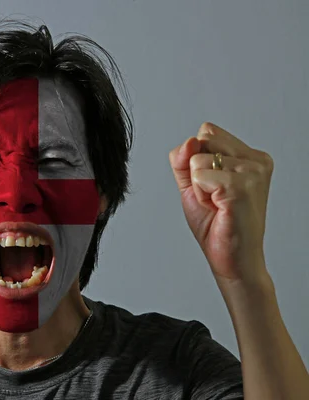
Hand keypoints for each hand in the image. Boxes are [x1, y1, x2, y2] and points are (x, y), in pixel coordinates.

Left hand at [168, 122, 273, 282]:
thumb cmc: (216, 223)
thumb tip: (190, 141)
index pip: (206, 132)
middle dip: (197, 171)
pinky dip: (200, 194)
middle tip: (214, 197)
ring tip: (218, 204)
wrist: (232, 258)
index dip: (197, 161)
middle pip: (202, 139)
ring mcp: (252, 172)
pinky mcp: (241, 187)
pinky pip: (199, 176)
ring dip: (199, 187)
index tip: (213, 186)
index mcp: (250, 155)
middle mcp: (256, 160)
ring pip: (198, 159)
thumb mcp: (191, 184)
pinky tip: (219, 208)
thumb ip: (183, 159)